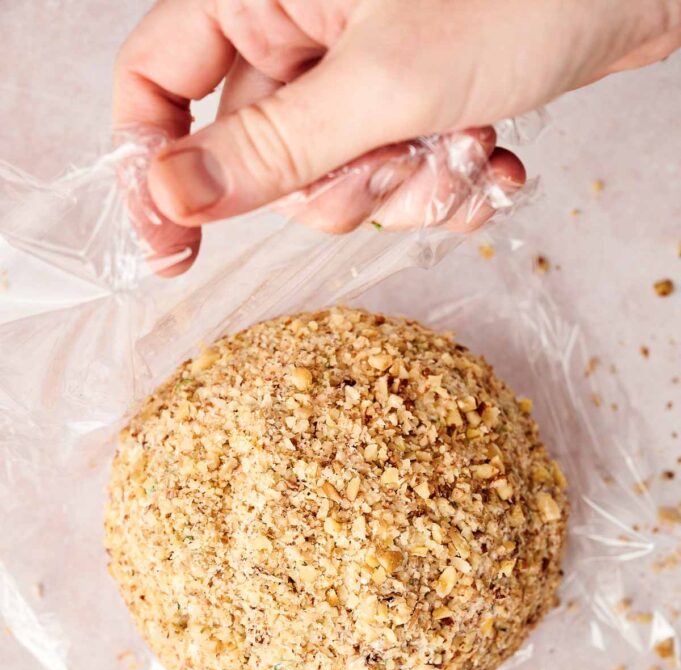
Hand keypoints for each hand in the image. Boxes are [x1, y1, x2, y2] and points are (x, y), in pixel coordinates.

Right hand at [113, 1, 679, 270]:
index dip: (152, 170)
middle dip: (342, 186)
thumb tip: (171, 194)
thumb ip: (271, 148)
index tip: (176, 252)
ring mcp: (350, 70)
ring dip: (410, 189)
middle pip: (259, 160)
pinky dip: (444, 186)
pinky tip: (495, 157)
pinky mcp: (403, 102)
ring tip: (472, 144)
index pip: (152, 83)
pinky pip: (391, 181)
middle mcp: (295, 29)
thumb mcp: (382, 82)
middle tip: (401, 153)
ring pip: (334, 184)